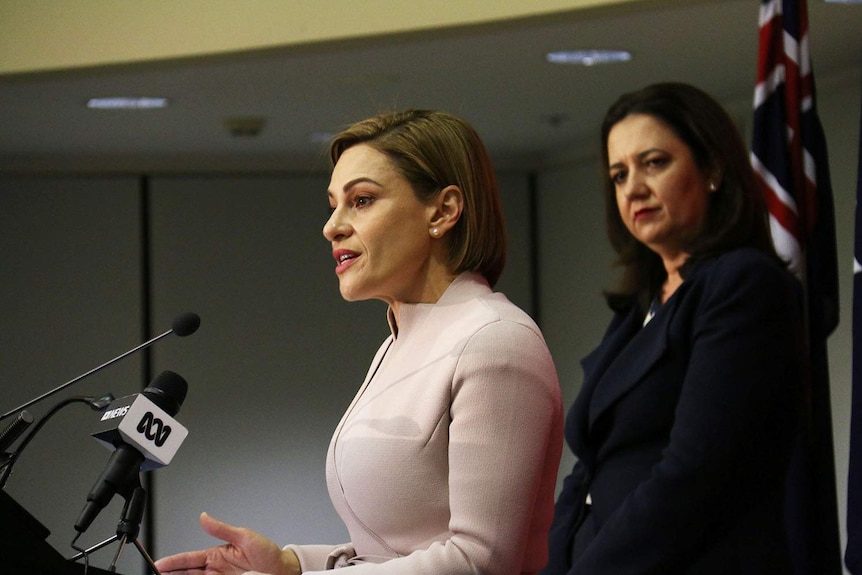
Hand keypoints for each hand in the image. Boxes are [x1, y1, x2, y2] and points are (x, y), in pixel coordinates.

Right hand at [154, 512, 299, 574]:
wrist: (282, 570)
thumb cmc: (267, 553)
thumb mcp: (244, 536)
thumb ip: (221, 529)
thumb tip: (204, 516)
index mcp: (217, 554)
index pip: (189, 558)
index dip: (173, 562)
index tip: (159, 564)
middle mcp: (215, 568)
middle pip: (186, 572)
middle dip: (170, 573)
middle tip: (155, 573)